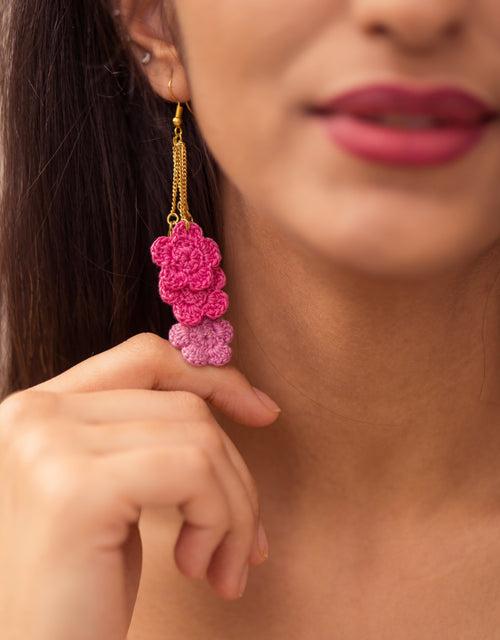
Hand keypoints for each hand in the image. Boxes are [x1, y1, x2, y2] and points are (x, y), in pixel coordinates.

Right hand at [0, 332, 280, 639]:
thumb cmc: (82, 589)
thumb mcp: (117, 495)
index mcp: (39, 409)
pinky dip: (220, 521)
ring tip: (220, 565)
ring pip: (200, 438)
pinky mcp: (77, 488)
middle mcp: (34, 414)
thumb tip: (250, 403)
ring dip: (232, 508)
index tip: (262, 413)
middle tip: (246, 542)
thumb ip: (150, 438)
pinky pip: (194, 471)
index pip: (145, 357)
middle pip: (184, 406)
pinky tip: (196, 569)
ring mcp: (49, 444)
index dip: (212, 378)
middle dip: (234, 474)